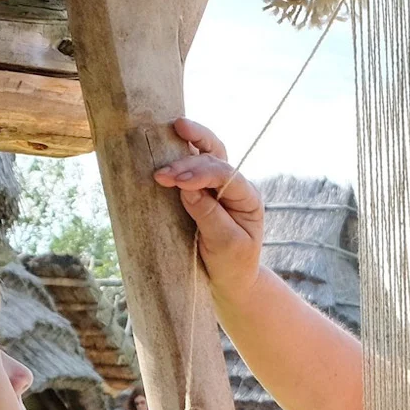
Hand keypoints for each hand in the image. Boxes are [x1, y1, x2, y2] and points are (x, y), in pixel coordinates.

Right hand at [152, 119, 265, 296]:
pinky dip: (180, 151)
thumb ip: (209, 216)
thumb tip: (187, 190)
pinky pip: (192, 163)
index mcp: (247, 198)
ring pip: (207, 151)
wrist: (230, 279)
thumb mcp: (226, 245)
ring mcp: (218, 184)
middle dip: (187, 162)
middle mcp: (234, 185)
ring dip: (188, 142)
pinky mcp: (201, 189)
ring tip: (170, 131)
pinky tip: (166, 142)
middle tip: (161, 174)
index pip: (226, 176)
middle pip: (215, 158)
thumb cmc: (233, 263)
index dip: (201, 174)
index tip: (177, 182)